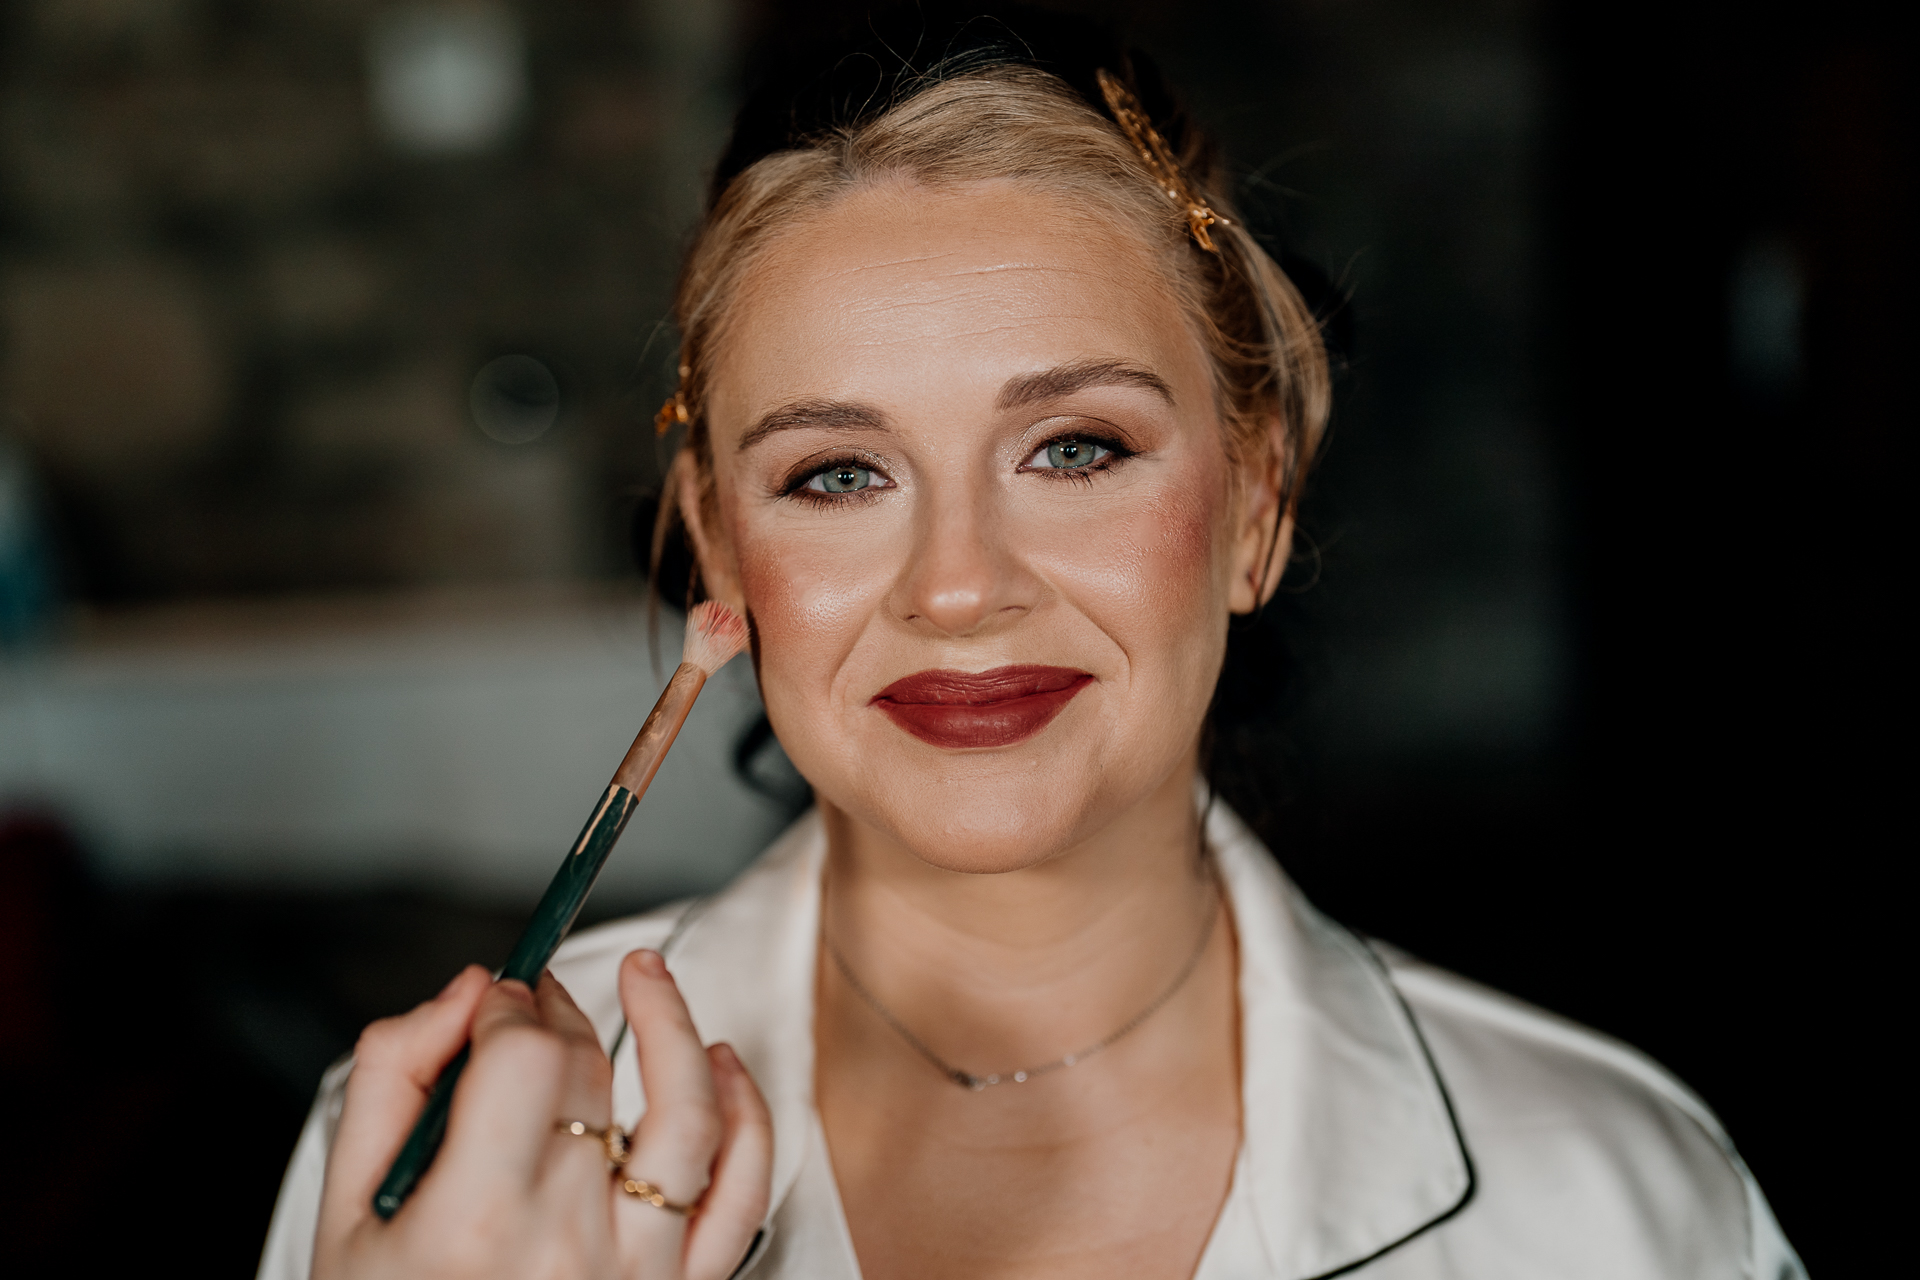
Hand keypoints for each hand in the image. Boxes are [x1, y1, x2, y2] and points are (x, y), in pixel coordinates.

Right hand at [313, 951, 771, 1279]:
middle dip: (559, 1013)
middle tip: (536, 998)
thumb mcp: (342, 1210)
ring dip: (675, 1027)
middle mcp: (565, 1245)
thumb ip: (393, 1078)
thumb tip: (468, 991)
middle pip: (589, 1077)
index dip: (509, 1006)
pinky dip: (746, 1117)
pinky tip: (722, 1064)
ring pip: (687, 1117)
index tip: (494, 1000)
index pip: (523, 1060)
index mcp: (474, 1221)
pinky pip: (739, 1194)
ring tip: (647, 976)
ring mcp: (636, 1272)